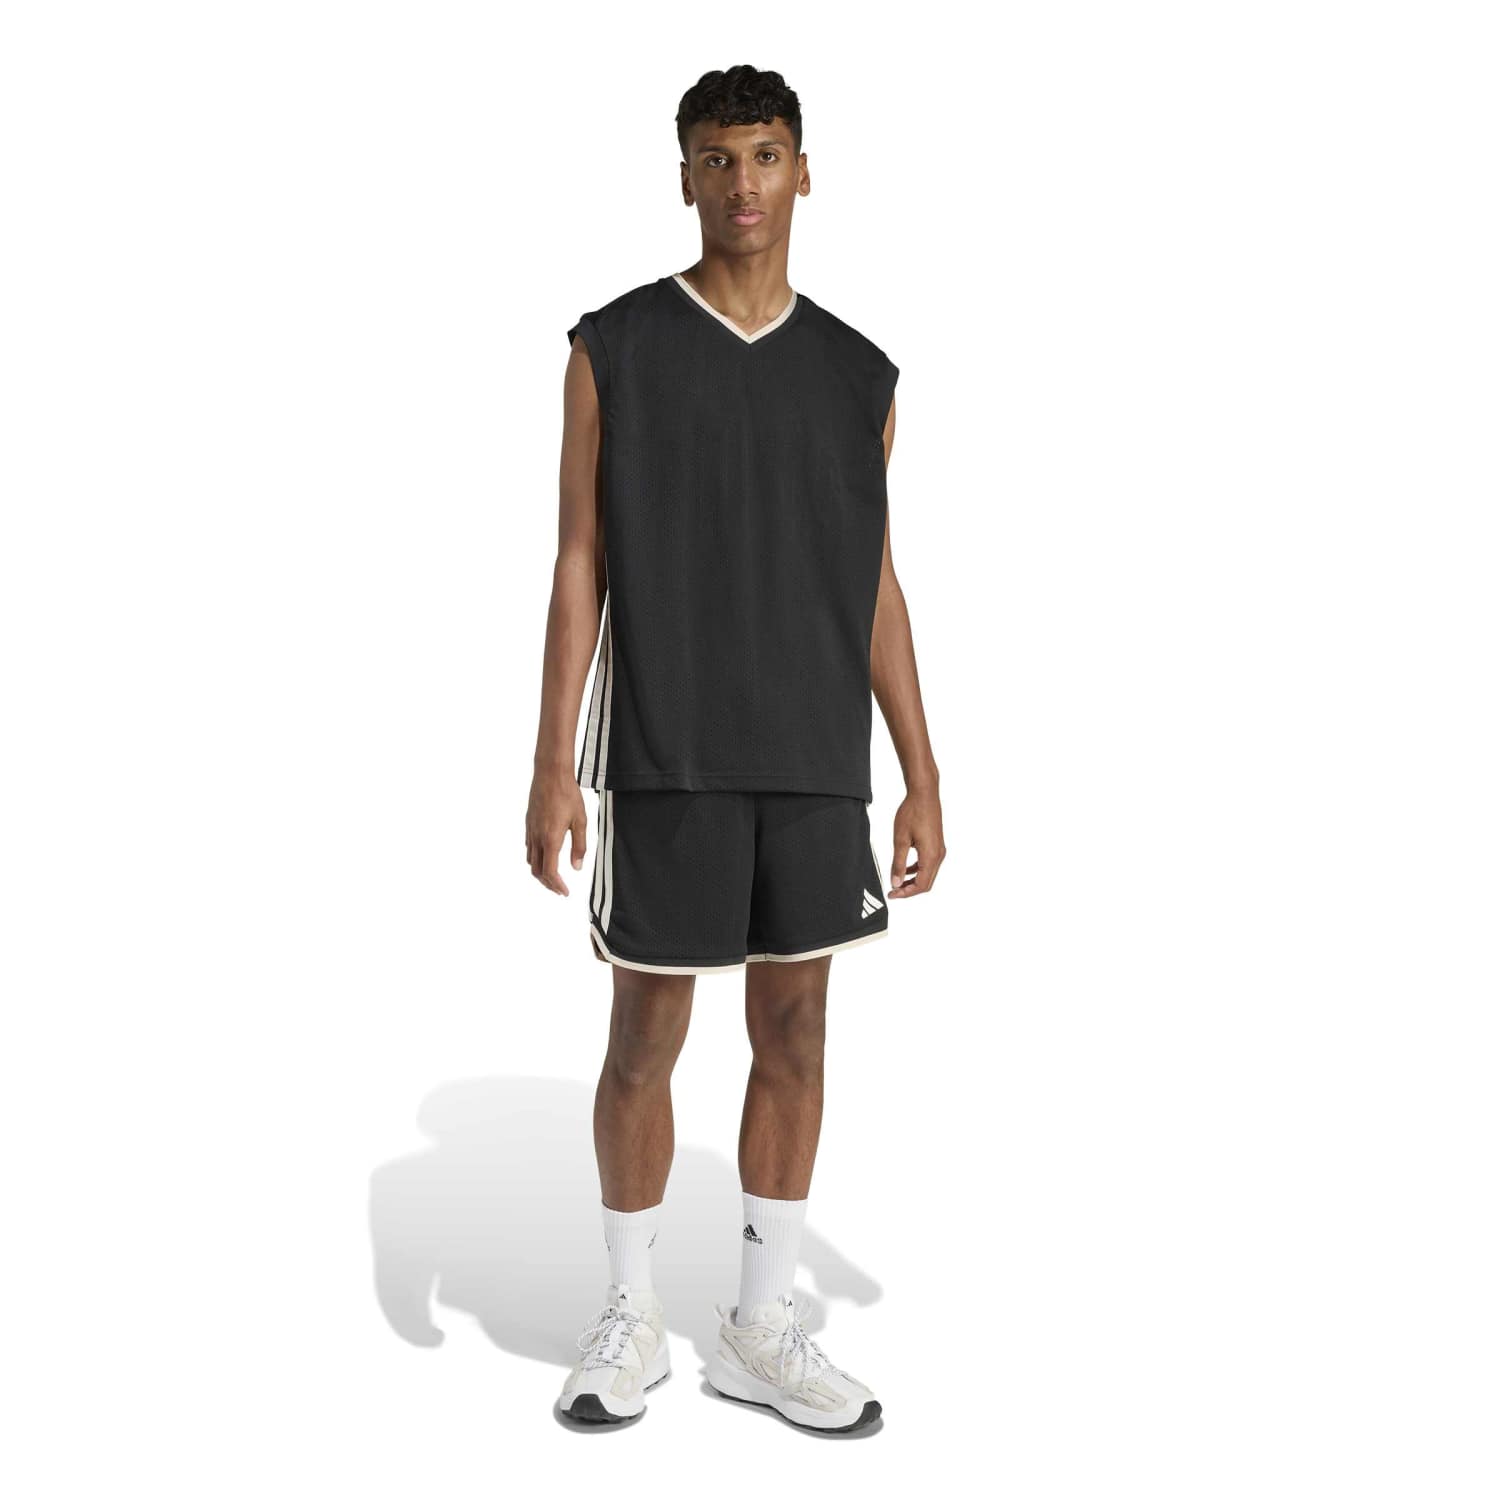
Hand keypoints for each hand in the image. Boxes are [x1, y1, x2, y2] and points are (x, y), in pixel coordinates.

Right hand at [526, 769, 588, 894]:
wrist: (550, 774)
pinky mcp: (528, 823)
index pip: (550, 872)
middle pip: (537, 871)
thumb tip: (577, 867)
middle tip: (560, 889)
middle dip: (548, 883)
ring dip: (540, 872)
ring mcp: (530, 830)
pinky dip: (535, 858)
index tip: (565, 892)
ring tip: (552, 876)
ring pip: (530, 860)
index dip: (556, 885)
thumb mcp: (580, 821)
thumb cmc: (568, 795)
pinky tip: (545, 855)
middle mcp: (537, 837)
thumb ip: (579, 846)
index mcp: (551, 839)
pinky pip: (529, 847)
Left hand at [889, 785, 944, 897]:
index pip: (920, 885)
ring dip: (913, 880)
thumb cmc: (912, 813)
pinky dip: (917, 870)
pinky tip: (905, 868)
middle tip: (893, 891)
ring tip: (897, 881)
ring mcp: (940, 850)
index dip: (906, 893)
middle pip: (926, 883)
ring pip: (928, 874)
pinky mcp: (937, 844)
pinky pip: (929, 864)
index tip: (892, 894)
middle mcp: (938, 855)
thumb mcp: (900, 840)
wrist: (924, 794)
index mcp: (930, 856)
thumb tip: (896, 883)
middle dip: (909, 890)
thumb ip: (898, 863)